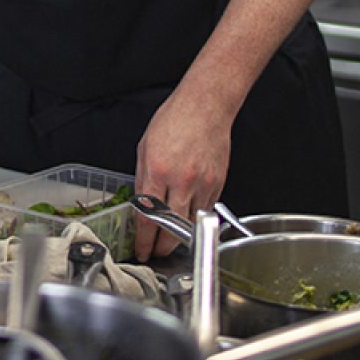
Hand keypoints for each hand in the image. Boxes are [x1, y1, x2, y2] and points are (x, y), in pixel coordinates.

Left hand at [133, 88, 234, 257]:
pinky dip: (195, 219)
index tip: (141, 250)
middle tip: (155, 253)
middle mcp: (181, 181)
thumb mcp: (145, 148)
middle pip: (172, 228)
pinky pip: (205, 210)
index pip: (148, 217)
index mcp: (158, 171)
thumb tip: (141, 204)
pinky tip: (188, 221)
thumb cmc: (174, 120)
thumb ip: (143, 178)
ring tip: (170, 242)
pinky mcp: (218, 184)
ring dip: (179, 238)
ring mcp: (202, 184)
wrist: (205, 107)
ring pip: (191, 224)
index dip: (144, 240)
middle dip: (162, 247)